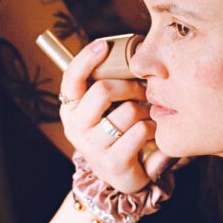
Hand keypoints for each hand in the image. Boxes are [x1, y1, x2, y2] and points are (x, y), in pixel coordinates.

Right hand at [59, 39, 167, 192]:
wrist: (120, 177)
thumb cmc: (115, 133)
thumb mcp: (103, 110)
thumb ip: (105, 85)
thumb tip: (123, 51)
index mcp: (70, 109)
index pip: (71, 78)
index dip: (86, 59)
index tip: (103, 45)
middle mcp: (76, 127)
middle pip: (102, 90)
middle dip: (130, 85)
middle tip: (144, 89)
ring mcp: (93, 146)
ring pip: (127, 111)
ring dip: (145, 109)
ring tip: (148, 115)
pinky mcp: (113, 162)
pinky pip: (139, 131)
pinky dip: (152, 128)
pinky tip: (152, 132)